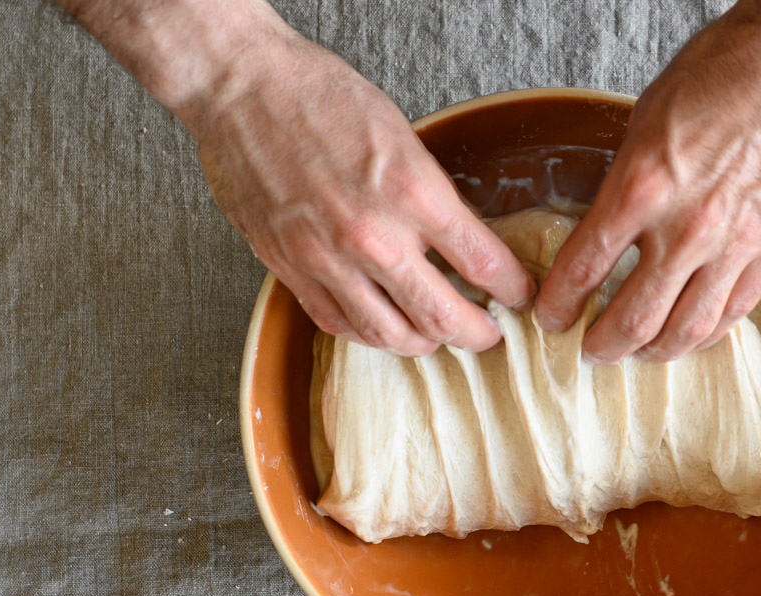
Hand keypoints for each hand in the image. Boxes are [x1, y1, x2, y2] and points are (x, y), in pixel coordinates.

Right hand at [188, 27, 534, 353]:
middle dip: (478, 334)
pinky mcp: (290, 270)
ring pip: (393, 336)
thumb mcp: (404, 138)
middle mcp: (374, 237)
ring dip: (426, 342)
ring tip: (439, 334)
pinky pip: (340, 326)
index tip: (519, 294)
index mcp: (413, 193)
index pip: (484, 264)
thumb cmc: (319, 97)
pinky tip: (385, 326)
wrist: (241, 88)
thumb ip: (435, 198)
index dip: (512, 289)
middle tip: (490, 333)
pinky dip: (371, 335)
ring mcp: (328, 260)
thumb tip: (466, 242)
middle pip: (444, 318)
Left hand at [534, 3, 760, 362]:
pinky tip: (687, 334)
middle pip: (632, 319)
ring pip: (685, 330)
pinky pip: (734, 312)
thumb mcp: (645, 123)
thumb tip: (607, 231)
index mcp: (642, 186)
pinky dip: (704, 333)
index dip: (559, 304)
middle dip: (601, 344)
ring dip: (652, 352)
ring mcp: (737, 243)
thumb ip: (626, 185)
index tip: (551, 317)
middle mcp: (688, 225)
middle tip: (589, 349)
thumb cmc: (720, 75)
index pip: (583, 268)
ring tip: (636, 352)